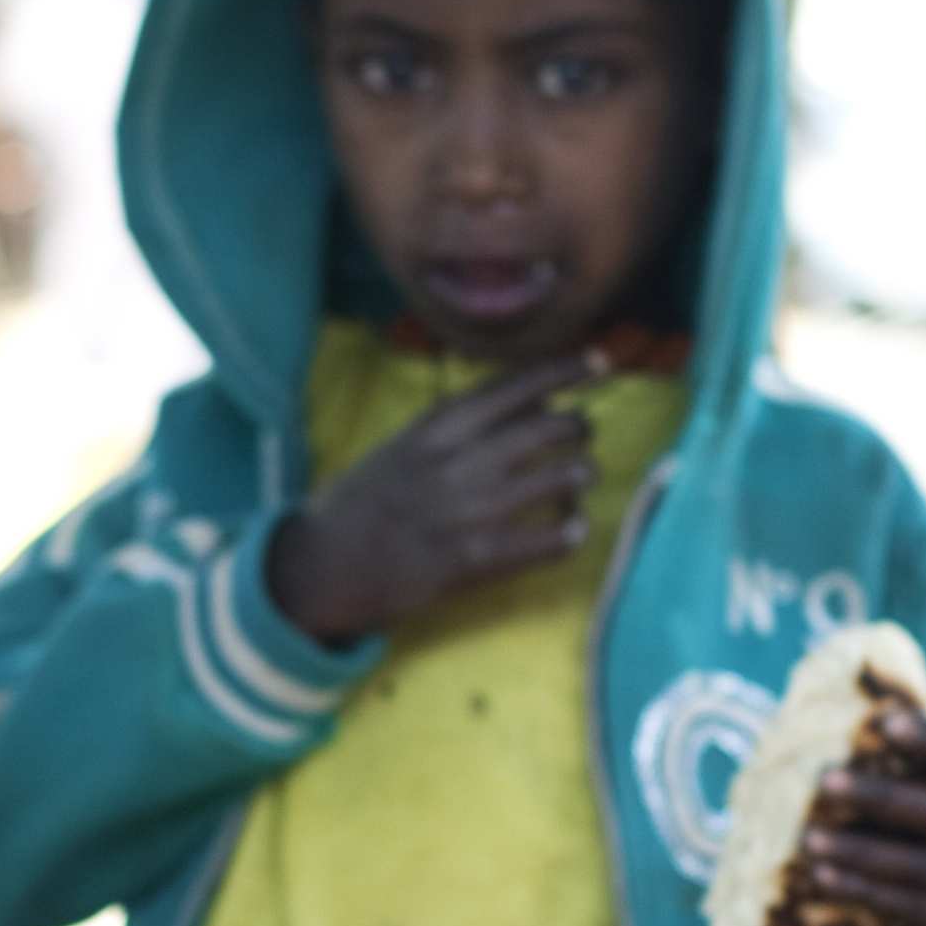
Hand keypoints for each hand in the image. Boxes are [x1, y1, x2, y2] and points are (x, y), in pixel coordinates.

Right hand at [264, 362, 600, 643]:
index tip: (602, 360)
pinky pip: (545, 542)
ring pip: (558, 476)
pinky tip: (574, 531)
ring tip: (580, 476)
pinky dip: (568, 534)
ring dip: (580, 473)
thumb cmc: (363, 501)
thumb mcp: (401, 444)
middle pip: (548, 426)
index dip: (567, 369)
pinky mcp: (473, 560)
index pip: (517, 384)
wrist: (324, 564)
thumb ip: (452, 426)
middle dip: (579, 426)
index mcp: (438, 426)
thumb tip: (518, 405)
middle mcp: (458, 460)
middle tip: (582, 433)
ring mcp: (469, 510)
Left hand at [787, 716, 925, 925]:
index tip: (888, 724)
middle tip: (825, 783)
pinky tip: (824, 878)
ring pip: (918, 866)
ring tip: (811, 841)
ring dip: (858, 853)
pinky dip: (862, 891)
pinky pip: (908, 907)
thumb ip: (904, 768)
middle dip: (879, 798)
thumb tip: (832, 735)